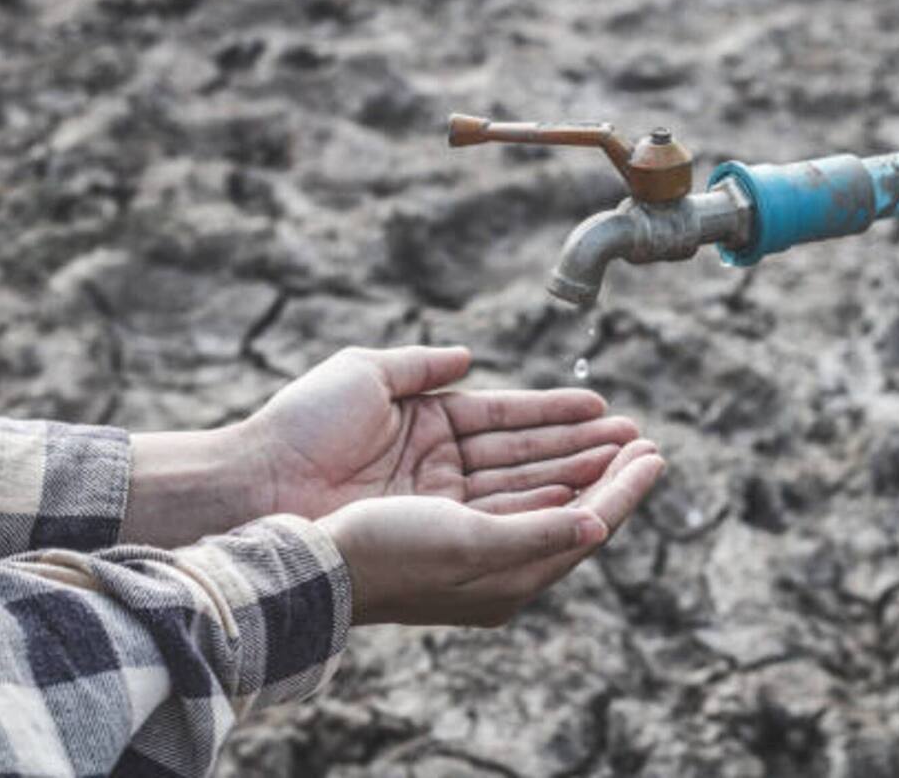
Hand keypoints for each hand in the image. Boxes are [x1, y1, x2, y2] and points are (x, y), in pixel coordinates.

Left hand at [240, 345, 637, 518]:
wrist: (257, 484)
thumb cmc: (301, 426)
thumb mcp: (366, 376)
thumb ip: (422, 365)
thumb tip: (468, 356)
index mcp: (429, 429)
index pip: (509, 420)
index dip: (557, 413)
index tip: (603, 406)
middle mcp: (443, 474)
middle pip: (531, 460)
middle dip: (587, 449)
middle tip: (640, 439)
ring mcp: (445, 509)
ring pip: (532, 491)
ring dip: (585, 477)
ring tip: (636, 461)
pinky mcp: (445, 542)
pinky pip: (513, 524)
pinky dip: (558, 512)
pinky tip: (598, 497)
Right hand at [318, 438, 664, 625]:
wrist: (314, 561)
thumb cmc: (389, 554)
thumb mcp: (471, 544)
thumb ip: (539, 534)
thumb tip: (599, 525)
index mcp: (510, 578)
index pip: (587, 524)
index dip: (624, 488)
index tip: (656, 453)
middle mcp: (497, 562)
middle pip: (570, 508)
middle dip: (608, 471)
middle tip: (643, 437)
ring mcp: (471, 539)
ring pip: (540, 492)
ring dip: (576, 461)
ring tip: (612, 432)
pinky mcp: (445, 517)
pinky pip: (507, 488)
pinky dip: (536, 467)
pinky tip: (552, 453)